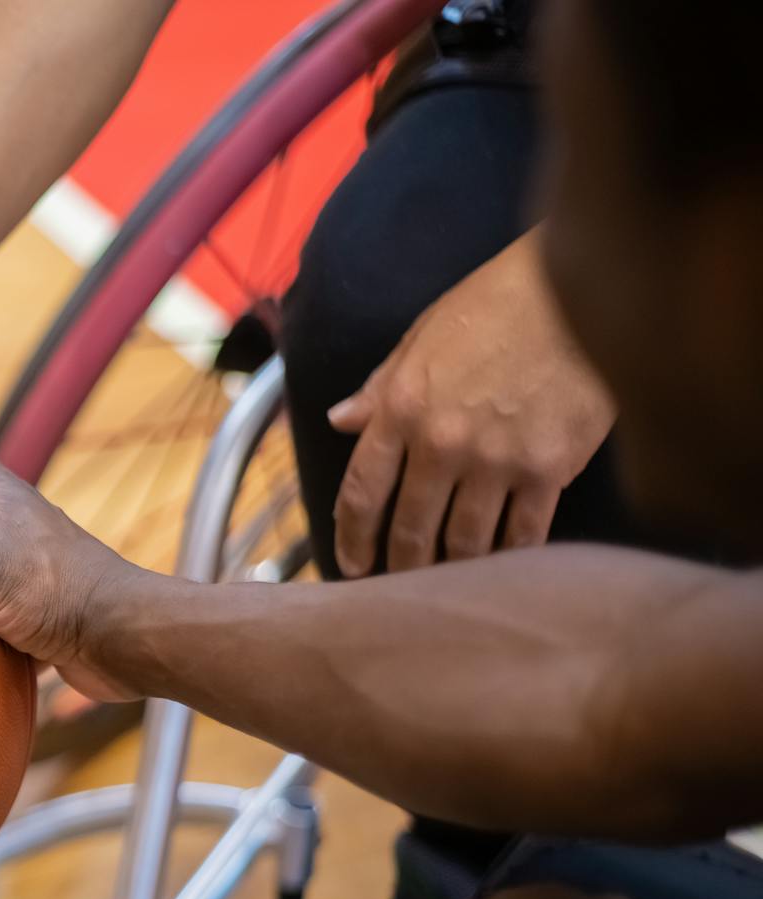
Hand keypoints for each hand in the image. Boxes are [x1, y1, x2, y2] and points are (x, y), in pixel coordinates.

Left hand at [328, 230, 617, 576]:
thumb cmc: (496, 303)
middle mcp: (442, 444)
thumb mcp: (422, 336)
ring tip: (448, 587)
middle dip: (400, 567)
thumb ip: (381, 388)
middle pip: (412, 529)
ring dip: (453, 572)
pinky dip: (510, 558)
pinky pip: (524, 534)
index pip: (361, 493)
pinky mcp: (549, 469)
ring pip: (466, 542)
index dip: (350, 538)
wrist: (579, 286)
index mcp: (401, 410)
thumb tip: (341, 420)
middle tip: (398, 588)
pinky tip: (502, 571)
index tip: (351, 564)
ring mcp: (497, 461)